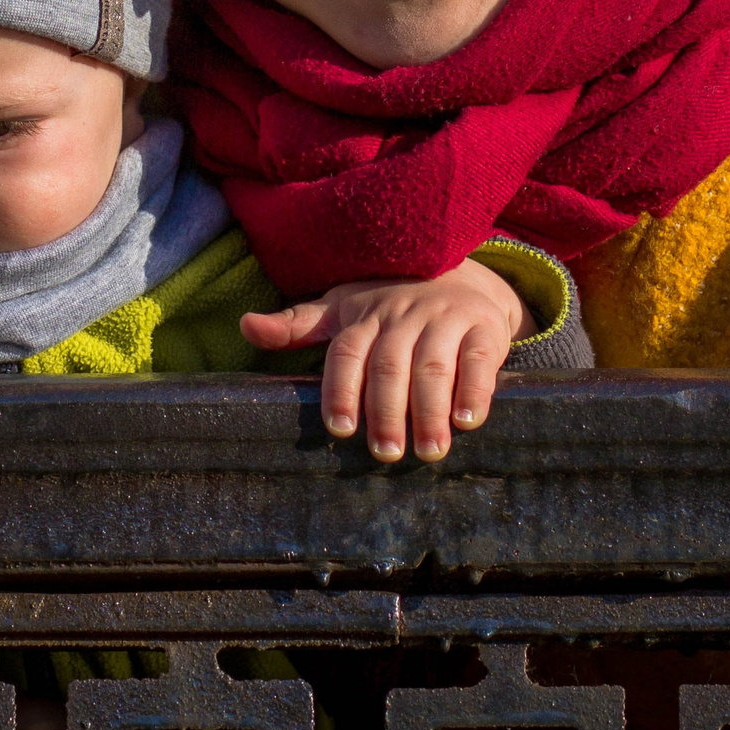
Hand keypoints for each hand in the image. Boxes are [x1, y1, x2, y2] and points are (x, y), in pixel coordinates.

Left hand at [239, 256, 526, 462]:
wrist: (461, 275)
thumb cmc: (390, 304)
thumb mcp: (341, 308)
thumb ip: (297, 325)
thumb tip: (246, 326)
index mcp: (364, 317)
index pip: (347, 352)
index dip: (341, 389)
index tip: (339, 428)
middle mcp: (403, 316)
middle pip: (390, 365)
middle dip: (386, 411)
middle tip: (385, 453)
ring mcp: (445, 320)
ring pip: (434, 366)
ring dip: (430, 410)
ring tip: (428, 451)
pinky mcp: (484, 329)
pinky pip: (480, 359)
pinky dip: (475, 390)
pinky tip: (467, 421)